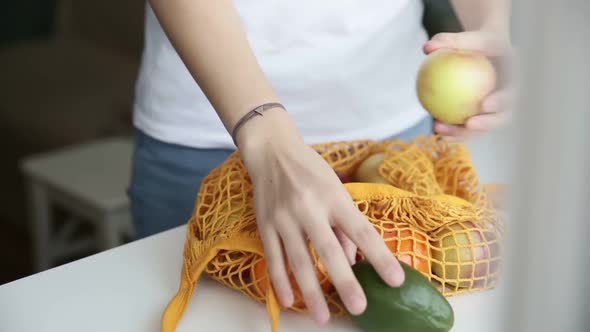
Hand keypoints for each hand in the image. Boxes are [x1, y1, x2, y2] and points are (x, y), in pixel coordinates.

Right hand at [236, 110, 404, 324]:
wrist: (272, 151)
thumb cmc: (311, 171)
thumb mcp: (336, 189)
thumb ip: (344, 226)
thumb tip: (353, 262)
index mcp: (334, 197)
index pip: (362, 231)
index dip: (380, 257)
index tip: (395, 280)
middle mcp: (309, 208)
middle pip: (329, 250)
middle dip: (345, 282)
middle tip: (359, 308)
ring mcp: (284, 218)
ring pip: (298, 260)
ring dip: (311, 291)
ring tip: (323, 317)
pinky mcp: (265, 224)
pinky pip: (273, 258)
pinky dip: (280, 281)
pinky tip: (290, 301)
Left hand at [423, 30, 514, 140]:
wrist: (489, 53)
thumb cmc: (479, 43)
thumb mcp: (470, 38)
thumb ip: (451, 40)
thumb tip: (426, 48)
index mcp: (518, 79)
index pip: (514, 92)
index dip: (502, 101)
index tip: (484, 104)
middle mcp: (513, 99)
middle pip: (504, 117)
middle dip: (488, 125)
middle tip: (468, 125)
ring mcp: (500, 112)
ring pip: (484, 128)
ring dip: (464, 134)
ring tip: (442, 129)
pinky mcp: (486, 118)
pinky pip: (470, 128)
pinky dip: (455, 131)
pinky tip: (435, 129)